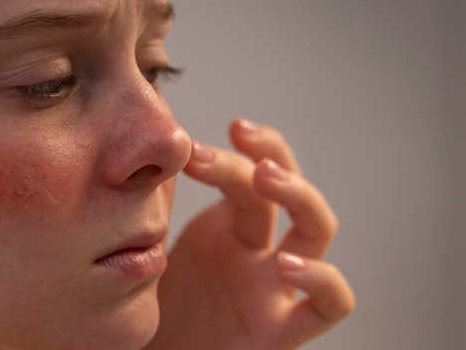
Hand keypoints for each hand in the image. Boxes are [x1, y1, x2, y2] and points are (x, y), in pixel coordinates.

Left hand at [146, 119, 353, 349]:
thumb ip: (150, 207)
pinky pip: (327, 305)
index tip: (195, 139)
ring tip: (265, 177)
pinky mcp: (282, 331)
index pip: (251, 171)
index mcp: (229, 228)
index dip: (236, 148)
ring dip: (300, 194)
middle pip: (288, 188)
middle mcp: (259, 251)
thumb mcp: (144, 249)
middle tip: (240, 135)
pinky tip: (288, 264)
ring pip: (318, 229)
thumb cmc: (153, 312)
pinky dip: (323, 281)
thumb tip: (138, 145)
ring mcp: (275, 286)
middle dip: (272, 153)